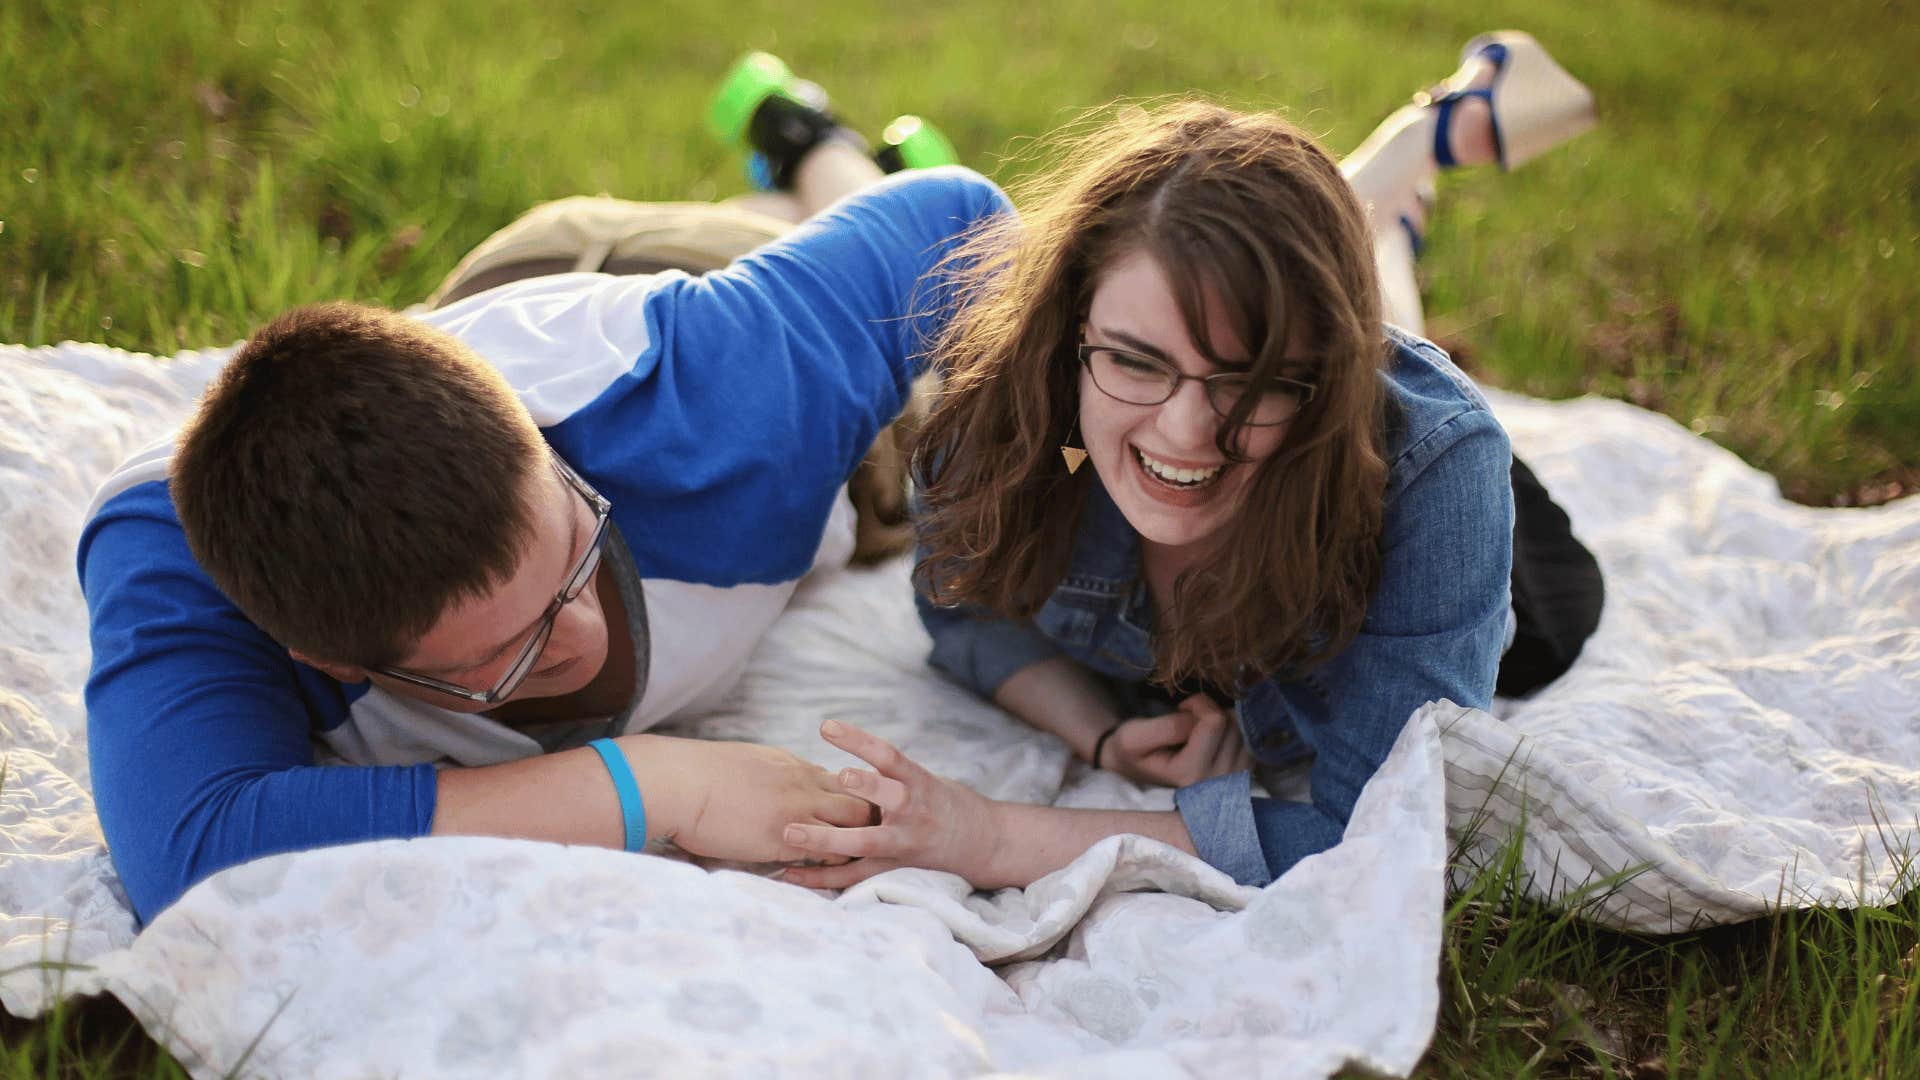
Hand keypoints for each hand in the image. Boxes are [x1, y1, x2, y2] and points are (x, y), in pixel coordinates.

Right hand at [654, 738, 874, 864]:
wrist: (678, 782)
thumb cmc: (697, 774)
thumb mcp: (744, 763)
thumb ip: (766, 775)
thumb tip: (764, 786)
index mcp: (792, 765)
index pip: (837, 780)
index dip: (848, 799)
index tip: (851, 816)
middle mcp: (804, 783)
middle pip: (859, 798)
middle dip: (870, 818)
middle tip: (872, 840)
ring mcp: (799, 809)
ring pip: (854, 823)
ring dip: (860, 841)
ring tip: (864, 861)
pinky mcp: (787, 838)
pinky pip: (829, 851)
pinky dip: (837, 864)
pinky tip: (836, 876)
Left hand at [778, 720, 1003, 890]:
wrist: (981, 842)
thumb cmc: (942, 802)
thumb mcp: (922, 779)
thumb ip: (888, 773)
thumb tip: (835, 764)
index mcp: (919, 782)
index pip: (888, 755)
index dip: (859, 740)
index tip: (827, 726)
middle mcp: (913, 812)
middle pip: (888, 797)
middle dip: (863, 786)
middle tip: (835, 776)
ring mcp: (903, 843)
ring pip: (866, 842)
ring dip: (827, 840)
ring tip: (793, 834)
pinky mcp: (892, 868)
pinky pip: (854, 875)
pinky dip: (821, 876)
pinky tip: (791, 874)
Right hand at [1100, 693, 1253, 787]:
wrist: (1134, 772)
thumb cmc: (1132, 752)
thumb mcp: (1135, 736)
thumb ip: (1167, 727)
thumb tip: (1202, 718)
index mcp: (1189, 774)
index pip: (1215, 721)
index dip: (1198, 703)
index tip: (1181, 708)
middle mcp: (1216, 784)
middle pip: (1233, 724)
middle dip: (1211, 712)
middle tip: (1189, 720)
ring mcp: (1232, 784)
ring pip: (1244, 731)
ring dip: (1224, 721)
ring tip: (1200, 730)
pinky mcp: (1241, 779)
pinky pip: (1251, 742)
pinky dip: (1234, 732)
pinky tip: (1215, 738)